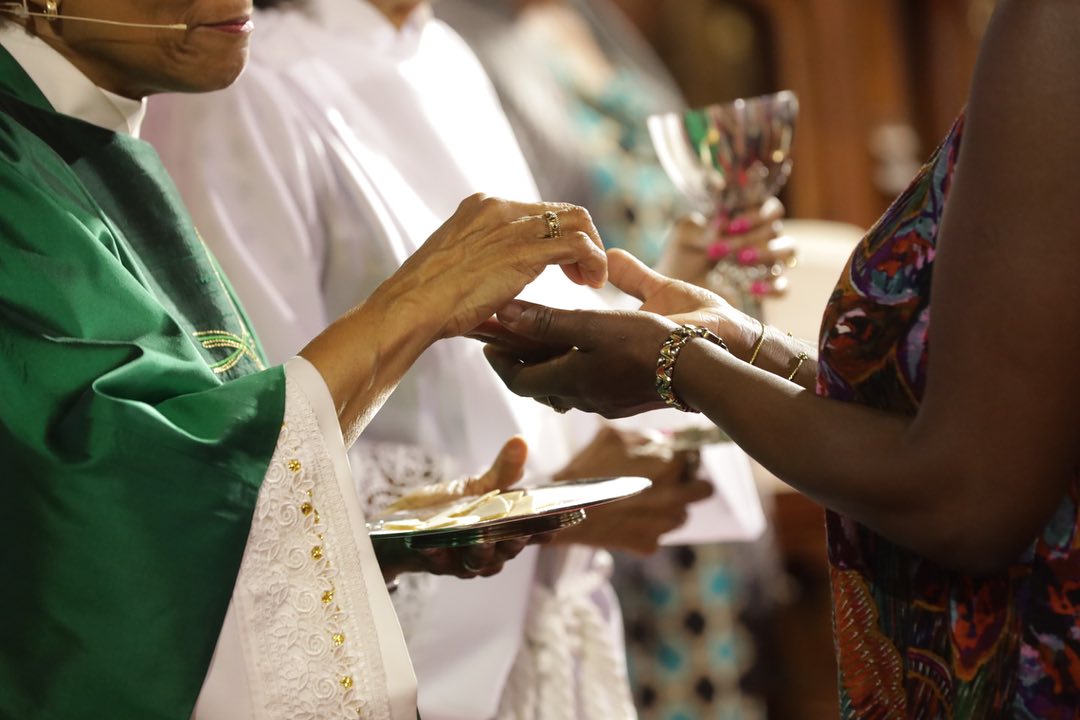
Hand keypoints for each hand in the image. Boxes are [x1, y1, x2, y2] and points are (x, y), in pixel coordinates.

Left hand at [372, 436, 533, 579]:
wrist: (404, 525)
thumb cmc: (447, 508)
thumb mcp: (476, 487)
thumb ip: (502, 471)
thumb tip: (521, 441)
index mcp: (501, 532)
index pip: (527, 534)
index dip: (540, 532)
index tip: (551, 528)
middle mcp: (486, 550)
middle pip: (505, 552)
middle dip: (512, 543)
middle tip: (517, 533)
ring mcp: (461, 560)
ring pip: (477, 562)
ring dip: (480, 551)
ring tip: (479, 540)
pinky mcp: (434, 562)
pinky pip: (438, 562)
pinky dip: (436, 553)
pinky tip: (431, 544)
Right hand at [392, 193, 607, 338]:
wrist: (409, 308)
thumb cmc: (425, 302)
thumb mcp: (456, 268)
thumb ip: (482, 262)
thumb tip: (499, 282)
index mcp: (481, 208)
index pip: (536, 211)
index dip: (558, 236)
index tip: (563, 267)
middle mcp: (499, 207)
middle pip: (562, 210)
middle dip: (582, 240)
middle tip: (583, 276)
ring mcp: (512, 226)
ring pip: (577, 221)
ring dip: (592, 251)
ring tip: (590, 282)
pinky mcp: (525, 250)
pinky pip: (579, 244)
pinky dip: (595, 262)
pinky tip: (593, 285)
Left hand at [480, 250, 759, 416]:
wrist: (701, 372)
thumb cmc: (649, 344)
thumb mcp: (594, 324)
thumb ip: (548, 321)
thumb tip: (504, 314)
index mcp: (568, 381)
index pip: (517, 379)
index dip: (498, 362)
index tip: (486, 342)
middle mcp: (582, 398)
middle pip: (537, 386)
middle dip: (519, 363)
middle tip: (507, 340)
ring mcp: (604, 403)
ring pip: (562, 388)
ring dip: (546, 367)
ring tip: (540, 343)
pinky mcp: (624, 401)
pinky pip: (586, 388)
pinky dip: (573, 370)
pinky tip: (583, 353)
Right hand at [551, 427, 713, 553]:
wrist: (563, 508)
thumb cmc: (587, 468)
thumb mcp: (613, 436)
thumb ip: (645, 435)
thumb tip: (665, 438)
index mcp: (669, 462)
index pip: (695, 456)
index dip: (684, 456)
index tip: (674, 458)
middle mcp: (674, 494)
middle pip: (704, 489)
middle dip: (690, 484)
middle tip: (669, 481)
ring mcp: (664, 523)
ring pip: (683, 514)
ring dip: (670, 507)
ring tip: (642, 501)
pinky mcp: (651, 543)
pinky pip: (661, 533)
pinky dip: (649, 526)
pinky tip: (628, 517)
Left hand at [654, 199, 793, 296]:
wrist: (676, 288)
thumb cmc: (681, 254)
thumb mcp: (684, 235)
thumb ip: (702, 227)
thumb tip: (722, 223)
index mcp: (745, 218)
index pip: (768, 205)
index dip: (758, 212)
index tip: (732, 225)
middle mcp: (760, 237)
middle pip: (776, 227)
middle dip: (753, 235)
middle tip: (727, 248)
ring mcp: (766, 263)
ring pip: (789, 251)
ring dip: (768, 253)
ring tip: (740, 260)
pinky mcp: (765, 288)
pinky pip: (784, 286)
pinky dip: (772, 287)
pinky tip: (751, 289)